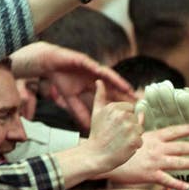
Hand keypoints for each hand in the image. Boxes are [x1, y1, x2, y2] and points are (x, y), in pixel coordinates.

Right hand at [11, 42, 132, 130]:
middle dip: (125, 94)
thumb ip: (80, 112)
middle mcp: (97, 77)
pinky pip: (99, 69)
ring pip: (110, 78)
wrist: (50, 64)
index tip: (131, 111)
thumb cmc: (61, 79)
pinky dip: (107, 74)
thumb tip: (87, 127)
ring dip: (120, 84)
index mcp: (95, 85)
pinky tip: (115, 80)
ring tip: (130, 92)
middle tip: (138, 103)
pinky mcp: (87, 62)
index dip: (120, 102)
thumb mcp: (71, 100)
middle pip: (114, 86)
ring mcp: (94, 68)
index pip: (110, 95)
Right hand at [81, 80, 143, 171]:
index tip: (114, 126)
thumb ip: (100, 96)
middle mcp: (123, 115)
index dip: (124, 119)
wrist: (95, 155)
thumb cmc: (97, 134)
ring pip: (139, 130)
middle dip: (129, 127)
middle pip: (136, 119)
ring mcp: (129, 128)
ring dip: (133, 136)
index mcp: (115, 107)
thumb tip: (99, 81)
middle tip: (116, 135)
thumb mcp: (96, 113)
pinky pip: (140, 141)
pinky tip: (123, 147)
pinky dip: (134, 146)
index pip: (131, 109)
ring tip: (120, 141)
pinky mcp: (134, 140)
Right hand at [106, 124, 188, 189]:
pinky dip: (177, 184)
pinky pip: (166, 180)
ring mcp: (154, 162)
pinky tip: (187, 187)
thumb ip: (138, 123)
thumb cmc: (116, 146)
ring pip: (178, 163)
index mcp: (152, 137)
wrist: (106, 159)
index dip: (187, 129)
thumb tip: (140, 112)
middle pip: (181, 147)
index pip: (173, 131)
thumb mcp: (129, 132)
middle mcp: (156, 148)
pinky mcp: (149, 175)